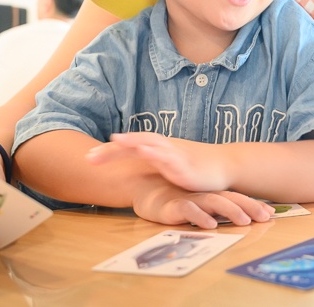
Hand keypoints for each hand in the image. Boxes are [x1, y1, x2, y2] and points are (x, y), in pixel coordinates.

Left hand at [87, 132, 229, 191]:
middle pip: (135, 142)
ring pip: (151, 144)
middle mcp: (165, 148)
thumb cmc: (196, 166)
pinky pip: (170, 157)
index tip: (88, 157)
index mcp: (158, 148)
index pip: (130, 146)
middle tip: (89, 157)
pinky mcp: (186, 166)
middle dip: (112, 150)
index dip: (110, 151)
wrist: (225, 165)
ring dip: (132, 143)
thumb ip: (152, 164)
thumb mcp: (169, 165)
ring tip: (114, 142)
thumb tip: (130, 171)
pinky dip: (156, 152)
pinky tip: (144, 151)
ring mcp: (175, 155)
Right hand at [132, 176, 273, 228]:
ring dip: (230, 211)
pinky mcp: (174, 206)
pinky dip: (201, 217)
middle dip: (250, 208)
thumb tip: (240, 219)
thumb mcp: (198, 204)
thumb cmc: (175, 198)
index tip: (271, 214)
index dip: (254, 205)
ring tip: (244, 221)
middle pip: (231, 200)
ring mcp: (191, 200)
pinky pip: (189, 211)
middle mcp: (205, 195)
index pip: (237, 199)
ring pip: (214, 204)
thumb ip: (216, 210)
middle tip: (266, 217)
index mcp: (212, 195)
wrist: (145, 186)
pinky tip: (211, 224)